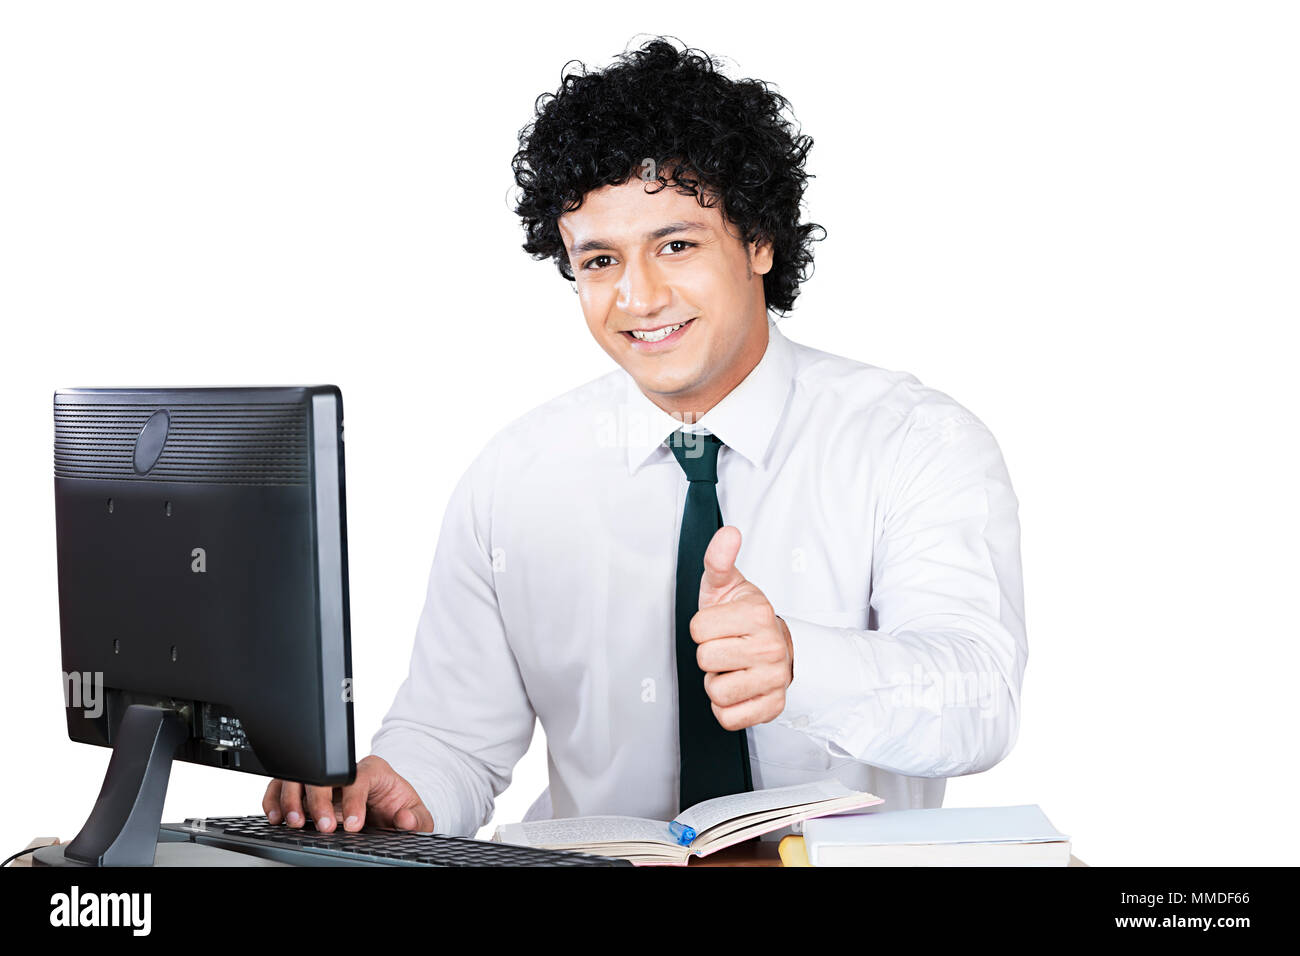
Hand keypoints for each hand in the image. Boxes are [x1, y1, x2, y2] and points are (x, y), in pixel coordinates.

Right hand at [261, 754, 434, 832]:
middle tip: (325, 827)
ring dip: (292, 799)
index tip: (354, 825)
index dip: (354, 801)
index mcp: (373, 770)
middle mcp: (345, 771)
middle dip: (320, 801)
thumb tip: (405, 820)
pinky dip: (275, 800)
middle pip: (324, 774)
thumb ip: (416, 818)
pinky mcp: (306, 790)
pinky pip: (282, 787)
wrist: (387, 808)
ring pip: (299, 777)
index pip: (358, 778)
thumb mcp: (416, 813)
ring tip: (296, 823)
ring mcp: (323, 779)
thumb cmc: (397, 808)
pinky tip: (276, 817)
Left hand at [690, 525, 794, 730]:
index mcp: (757, 613)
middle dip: (709, 655)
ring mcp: (774, 679)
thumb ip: (720, 559)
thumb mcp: (727, 584)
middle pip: (705, 660)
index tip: (719, 625)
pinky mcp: (773, 706)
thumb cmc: (744, 616)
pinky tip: (739, 688)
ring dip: (717, 683)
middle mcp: (770, 647)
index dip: (701, 629)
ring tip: (732, 667)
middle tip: (727, 646)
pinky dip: (727, 708)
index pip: (697, 630)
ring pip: (716, 692)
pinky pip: (729, 718)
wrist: (776, 644)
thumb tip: (728, 534)